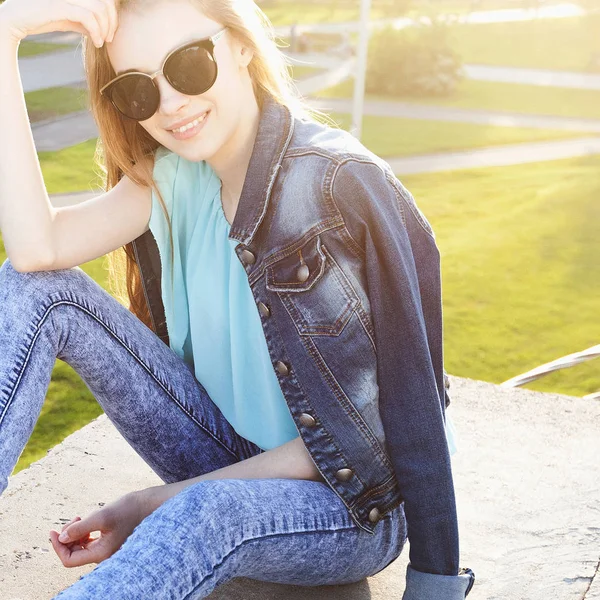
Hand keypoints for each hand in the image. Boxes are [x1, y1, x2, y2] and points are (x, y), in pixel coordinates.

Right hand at [0, 0, 117, 46]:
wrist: (13, 21)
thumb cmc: (40, 19)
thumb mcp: (66, 18)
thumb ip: (82, 20)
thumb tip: (101, 28)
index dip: (112, 12)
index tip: (111, 31)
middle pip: (104, 0)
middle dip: (112, 21)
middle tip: (109, 38)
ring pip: (99, 8)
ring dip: (105, 28)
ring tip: (101, 42)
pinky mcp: (58, 5)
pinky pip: (87, 17)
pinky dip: (96, 31)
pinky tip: (96, 42)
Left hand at [48, 491, 145, 566]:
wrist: (149, 504)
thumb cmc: (129, 509)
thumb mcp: (102, 516)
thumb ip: (80, 528)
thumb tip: (61, 538)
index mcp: (101, 554)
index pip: (69, 559)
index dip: (57, 546)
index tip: (52, 531)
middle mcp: (103, 555)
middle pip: (74, 554)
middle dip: (67, 537)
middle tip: (74, 519)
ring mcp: (107, 548)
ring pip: (80, 547)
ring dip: (74, 533)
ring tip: (80, 518)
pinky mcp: (110, 540)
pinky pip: (89, 542)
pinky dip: (83, 532)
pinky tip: (86, 521)